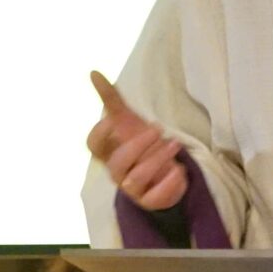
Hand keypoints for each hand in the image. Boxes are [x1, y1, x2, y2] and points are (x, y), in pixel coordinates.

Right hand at [85, 72, 189, 210]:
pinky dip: (168, 184)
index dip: (100, 134)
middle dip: (138, 145)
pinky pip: (155, 198)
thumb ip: (111, 99)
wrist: (162, 172)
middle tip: (158, 129)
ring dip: (157, 159)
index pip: (93, 146)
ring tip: (175, 144)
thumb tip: (94, 72)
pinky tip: (179, 170)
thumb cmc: (140, 143)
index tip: (114, 120)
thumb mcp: (128, 121)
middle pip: (118, 161)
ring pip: (137, 178)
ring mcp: (132, 187)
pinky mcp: (150, 200)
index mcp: (108, 151)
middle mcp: (117, 170)